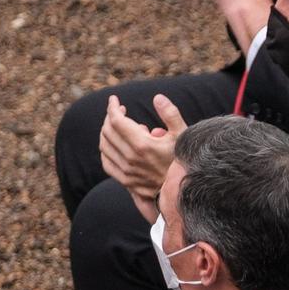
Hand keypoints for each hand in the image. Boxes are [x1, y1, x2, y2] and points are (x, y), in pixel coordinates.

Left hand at [98, 93, 184, 216]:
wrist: (183, 191)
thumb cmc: (183, 161)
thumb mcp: (182, 135)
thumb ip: (170, 114)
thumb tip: (157, 97)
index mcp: (142, 144)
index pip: (117, 121)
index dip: (112, 107)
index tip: (114, 100)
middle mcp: (131, 158)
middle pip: (108, 131)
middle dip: (110, 117)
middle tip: (119, 111)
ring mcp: (126, 171)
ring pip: (105, 146)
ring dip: (107, 132)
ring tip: (117, 126)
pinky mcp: (125, 180)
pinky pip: (106, 162)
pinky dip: (106, 150)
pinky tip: (113, 144)